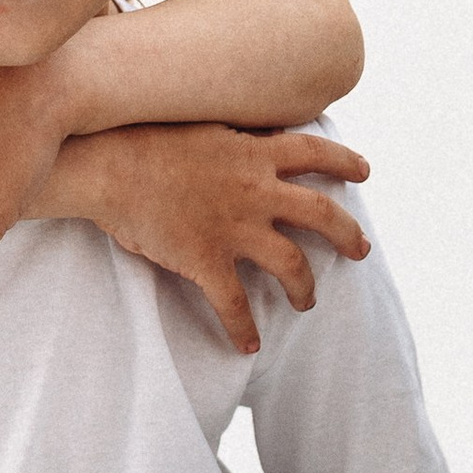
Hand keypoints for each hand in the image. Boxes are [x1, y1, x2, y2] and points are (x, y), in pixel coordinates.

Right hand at [71, 124, 370, 349]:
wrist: (108, 166)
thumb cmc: (143, 139)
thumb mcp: (201, 126)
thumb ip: (234, 137)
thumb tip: (253, 136)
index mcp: (253, 152)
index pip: (315, 152)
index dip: (345, 162)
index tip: (364, 172)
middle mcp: (255, 190)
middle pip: (321, 213)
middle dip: (348, 234)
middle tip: (360, 250)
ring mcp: (233, 227)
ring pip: (292, 263)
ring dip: (305, 286)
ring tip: (307, 301)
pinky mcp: (205, 259)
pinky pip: (234, 304)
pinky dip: (244, 329)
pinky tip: (250, 346)